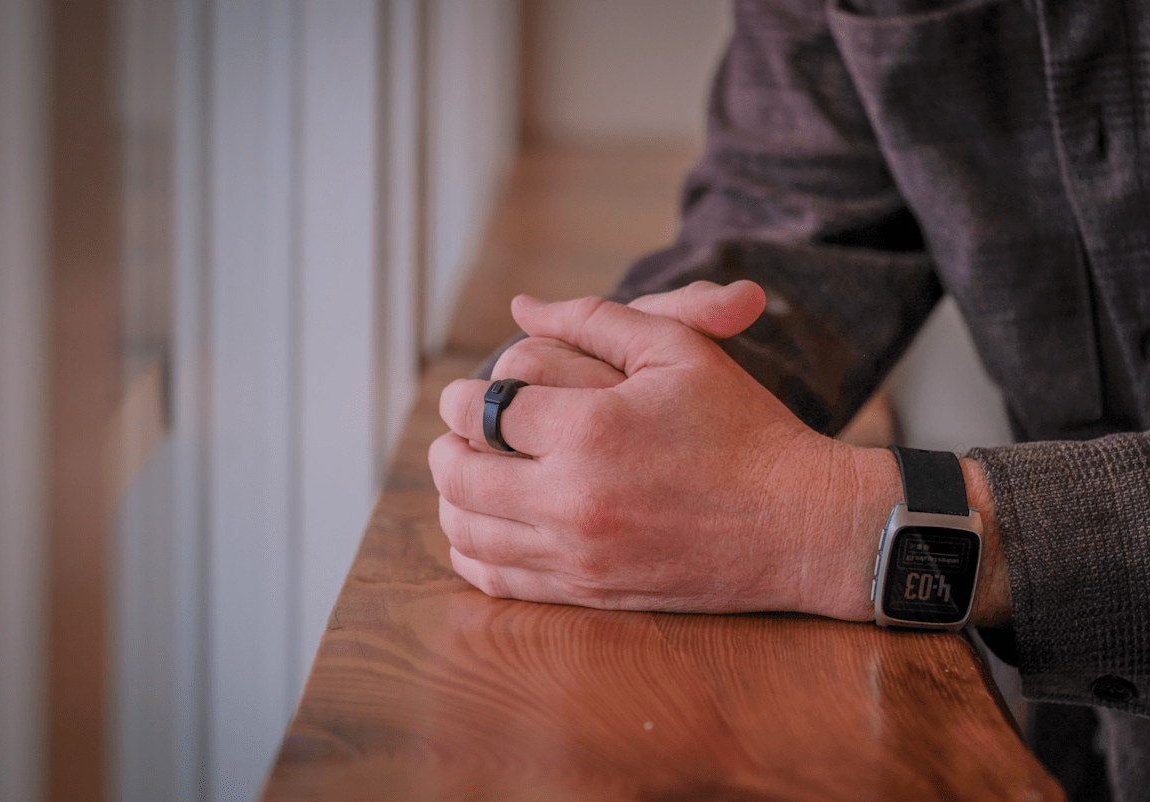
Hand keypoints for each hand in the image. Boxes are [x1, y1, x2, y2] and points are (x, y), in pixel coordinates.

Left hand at [430, 293, 897, 617]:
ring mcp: (578, 555)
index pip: (482, 411)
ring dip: (452, 498)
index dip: (460, 397)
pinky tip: (484, 529)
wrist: (801, 524)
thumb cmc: (744, 428)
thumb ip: (593, 318)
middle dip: (447, 446)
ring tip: (468, 475)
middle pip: (459, 474)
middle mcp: (573, 498)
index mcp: (590, 428)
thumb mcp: (677, 350)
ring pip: (467, 531)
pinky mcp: (590, 593)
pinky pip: (498, 579)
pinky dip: (472, 552)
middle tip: (457, 434)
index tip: (464, 394)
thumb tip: (520, 307)